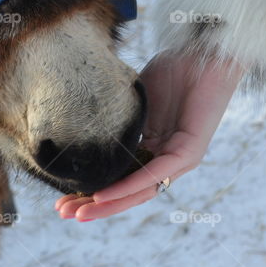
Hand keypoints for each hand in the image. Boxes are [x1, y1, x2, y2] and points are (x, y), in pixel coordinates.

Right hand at [55, 51, 242, 220]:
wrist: (203, 53)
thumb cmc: (173, 71)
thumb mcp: (133, 100)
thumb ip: (114, 118)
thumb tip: (80, 127)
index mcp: (152, 149)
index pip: (120, 179)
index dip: (91, 191)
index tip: (62, 200)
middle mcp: (165, 160)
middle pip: (128, 192)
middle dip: (94, 206)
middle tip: (63, 213)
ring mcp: (179, 158)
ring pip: (140, 191)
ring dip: (108, 204)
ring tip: (80, 212)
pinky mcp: (190, 151)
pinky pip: (155, 173)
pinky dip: (129, 186)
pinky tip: (105, 194)